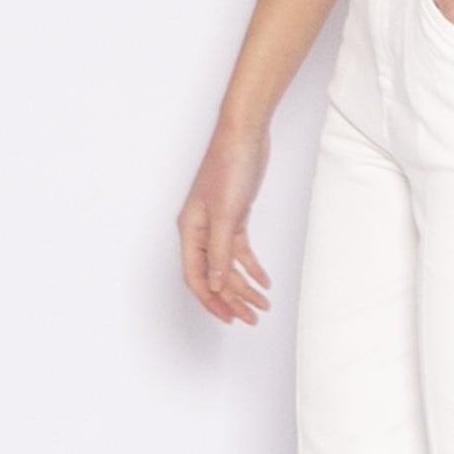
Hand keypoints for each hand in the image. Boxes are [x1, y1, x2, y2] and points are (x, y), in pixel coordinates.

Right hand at [177, 120, 271, 327]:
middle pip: (212, 275)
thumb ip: (219, 252)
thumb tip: (215, 284)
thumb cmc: (229, 166)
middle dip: (231, 299)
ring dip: (244, 286)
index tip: (228, 318)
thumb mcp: (226, 214)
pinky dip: (251, 266)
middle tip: (250, 318)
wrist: (244, 134)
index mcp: (190, 230)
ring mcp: (216, 224)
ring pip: (227, 265)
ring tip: (262, 304)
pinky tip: (263, 280)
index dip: (211, 301)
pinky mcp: (234, 217)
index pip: (196, 276)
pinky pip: (239, 250)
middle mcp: (199, 230)